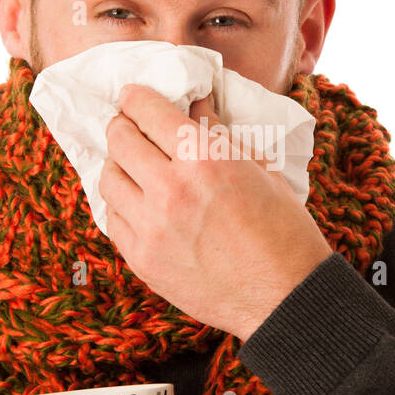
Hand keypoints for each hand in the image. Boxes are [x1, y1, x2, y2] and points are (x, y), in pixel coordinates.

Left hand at [100, 84, 332, 341]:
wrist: (285, 297)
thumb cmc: (284, 230)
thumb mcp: (260, 171)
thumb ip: (219, 136)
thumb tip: (197, 108)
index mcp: (205, 159)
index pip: (148, 112)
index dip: (136, 98)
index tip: (132, 96)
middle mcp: (171, 189)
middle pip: (120, 141)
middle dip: (122, 127)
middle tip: (129, 127)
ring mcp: (151, 227)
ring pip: (108, 180)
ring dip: (118, 166)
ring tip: (132, 167)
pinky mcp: (142, 260)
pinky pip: (113, 219)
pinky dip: (121, 204)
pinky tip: (137, 202)